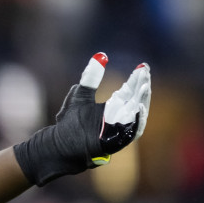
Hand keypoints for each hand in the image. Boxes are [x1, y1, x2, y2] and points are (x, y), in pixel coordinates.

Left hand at [14, 54, 150, 185]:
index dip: (137, 79)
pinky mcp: (115, 143)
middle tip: (145, 73)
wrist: (58, 146)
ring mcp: (118, 131)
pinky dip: (136, 120)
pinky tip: (139, 107)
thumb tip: (100, 56)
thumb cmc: (68, 123)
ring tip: (144, 87)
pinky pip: (130, 132)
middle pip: (136, 101)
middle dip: (142, 87)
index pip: (130, 91)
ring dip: (142, 101)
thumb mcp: (80, 96)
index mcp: (112, 108)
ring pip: (136, 115)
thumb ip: (90, 78)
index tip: (142, 65)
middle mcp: (118, 119)